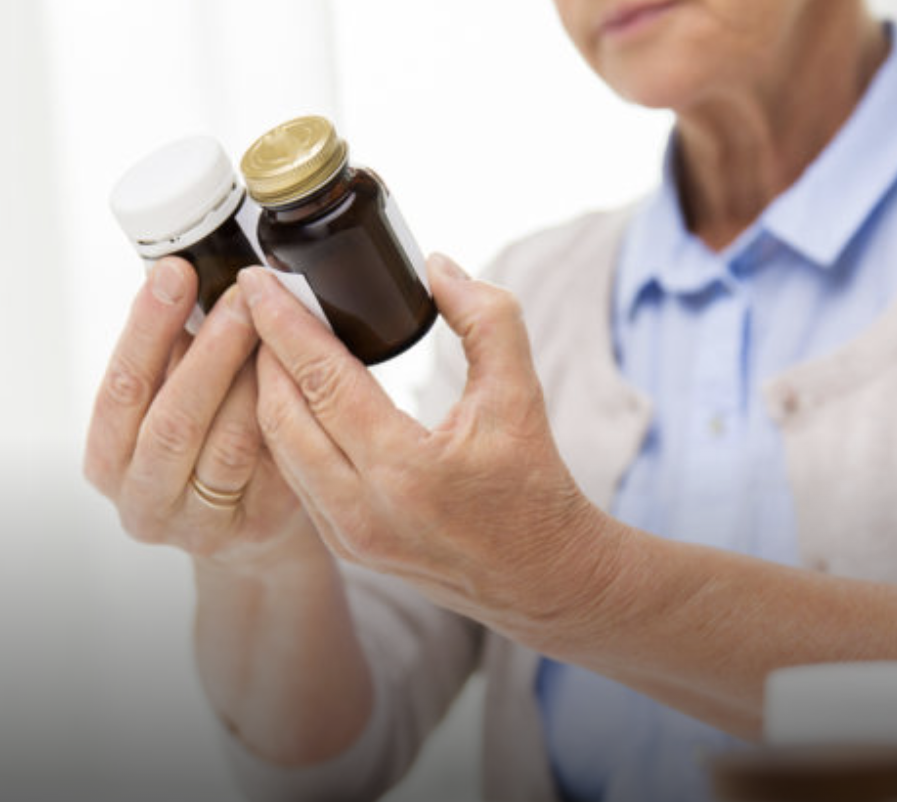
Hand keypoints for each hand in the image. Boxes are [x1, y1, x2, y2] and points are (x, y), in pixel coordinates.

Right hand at [84, 258, 321, 572]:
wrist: (250, 523)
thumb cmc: (209, 448)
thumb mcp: (179, 401)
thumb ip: (178, 357)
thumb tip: (191, 275)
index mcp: (108, 457)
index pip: (122, 387)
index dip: (148, 328)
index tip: (176, 273)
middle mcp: (140, 498)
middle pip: (172, 420)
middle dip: (210, 350)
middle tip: (239, 296)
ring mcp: (192, 523)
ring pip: (225, 444)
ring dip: (251, 380)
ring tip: (272, 327)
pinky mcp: (245, 531)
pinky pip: (266, 467)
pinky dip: (279, 417)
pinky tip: (292, 377)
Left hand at [239, 255, 621, 646]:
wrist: (542, 577)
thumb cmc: (535, 488)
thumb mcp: (521, 393)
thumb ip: (487, 318)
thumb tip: (437, 268)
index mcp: (405, 468)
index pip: (321, 379)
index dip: (283, 323)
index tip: (256, 280)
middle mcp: (362, 509)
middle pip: (280, 413)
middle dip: (261, 350)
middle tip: (257, 301)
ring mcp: (347, 535)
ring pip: (278, 448)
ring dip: (267, 390)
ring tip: (269, 341)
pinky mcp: (345, 546)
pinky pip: (294, 476)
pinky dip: (285, 428)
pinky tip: (292, 395)